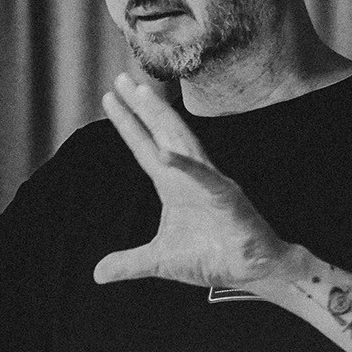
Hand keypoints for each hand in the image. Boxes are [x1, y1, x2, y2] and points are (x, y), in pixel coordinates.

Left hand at [94, 74, 300, 289]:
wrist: (253, 272)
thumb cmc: (212, 258)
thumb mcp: (160, 261)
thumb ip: (129, 263)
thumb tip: (97, 274)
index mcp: (173, 184)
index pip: (144, 147)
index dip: (128, 123)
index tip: (109, 97)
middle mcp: (190, 175)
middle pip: (162, 133)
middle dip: (142, 106)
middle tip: (121, 78)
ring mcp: (210, 183)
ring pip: (182, 142)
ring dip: (161, 118)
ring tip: (141, 94)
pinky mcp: (227, 198)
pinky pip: (204, 178)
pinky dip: (185, 165)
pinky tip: (165, 152)